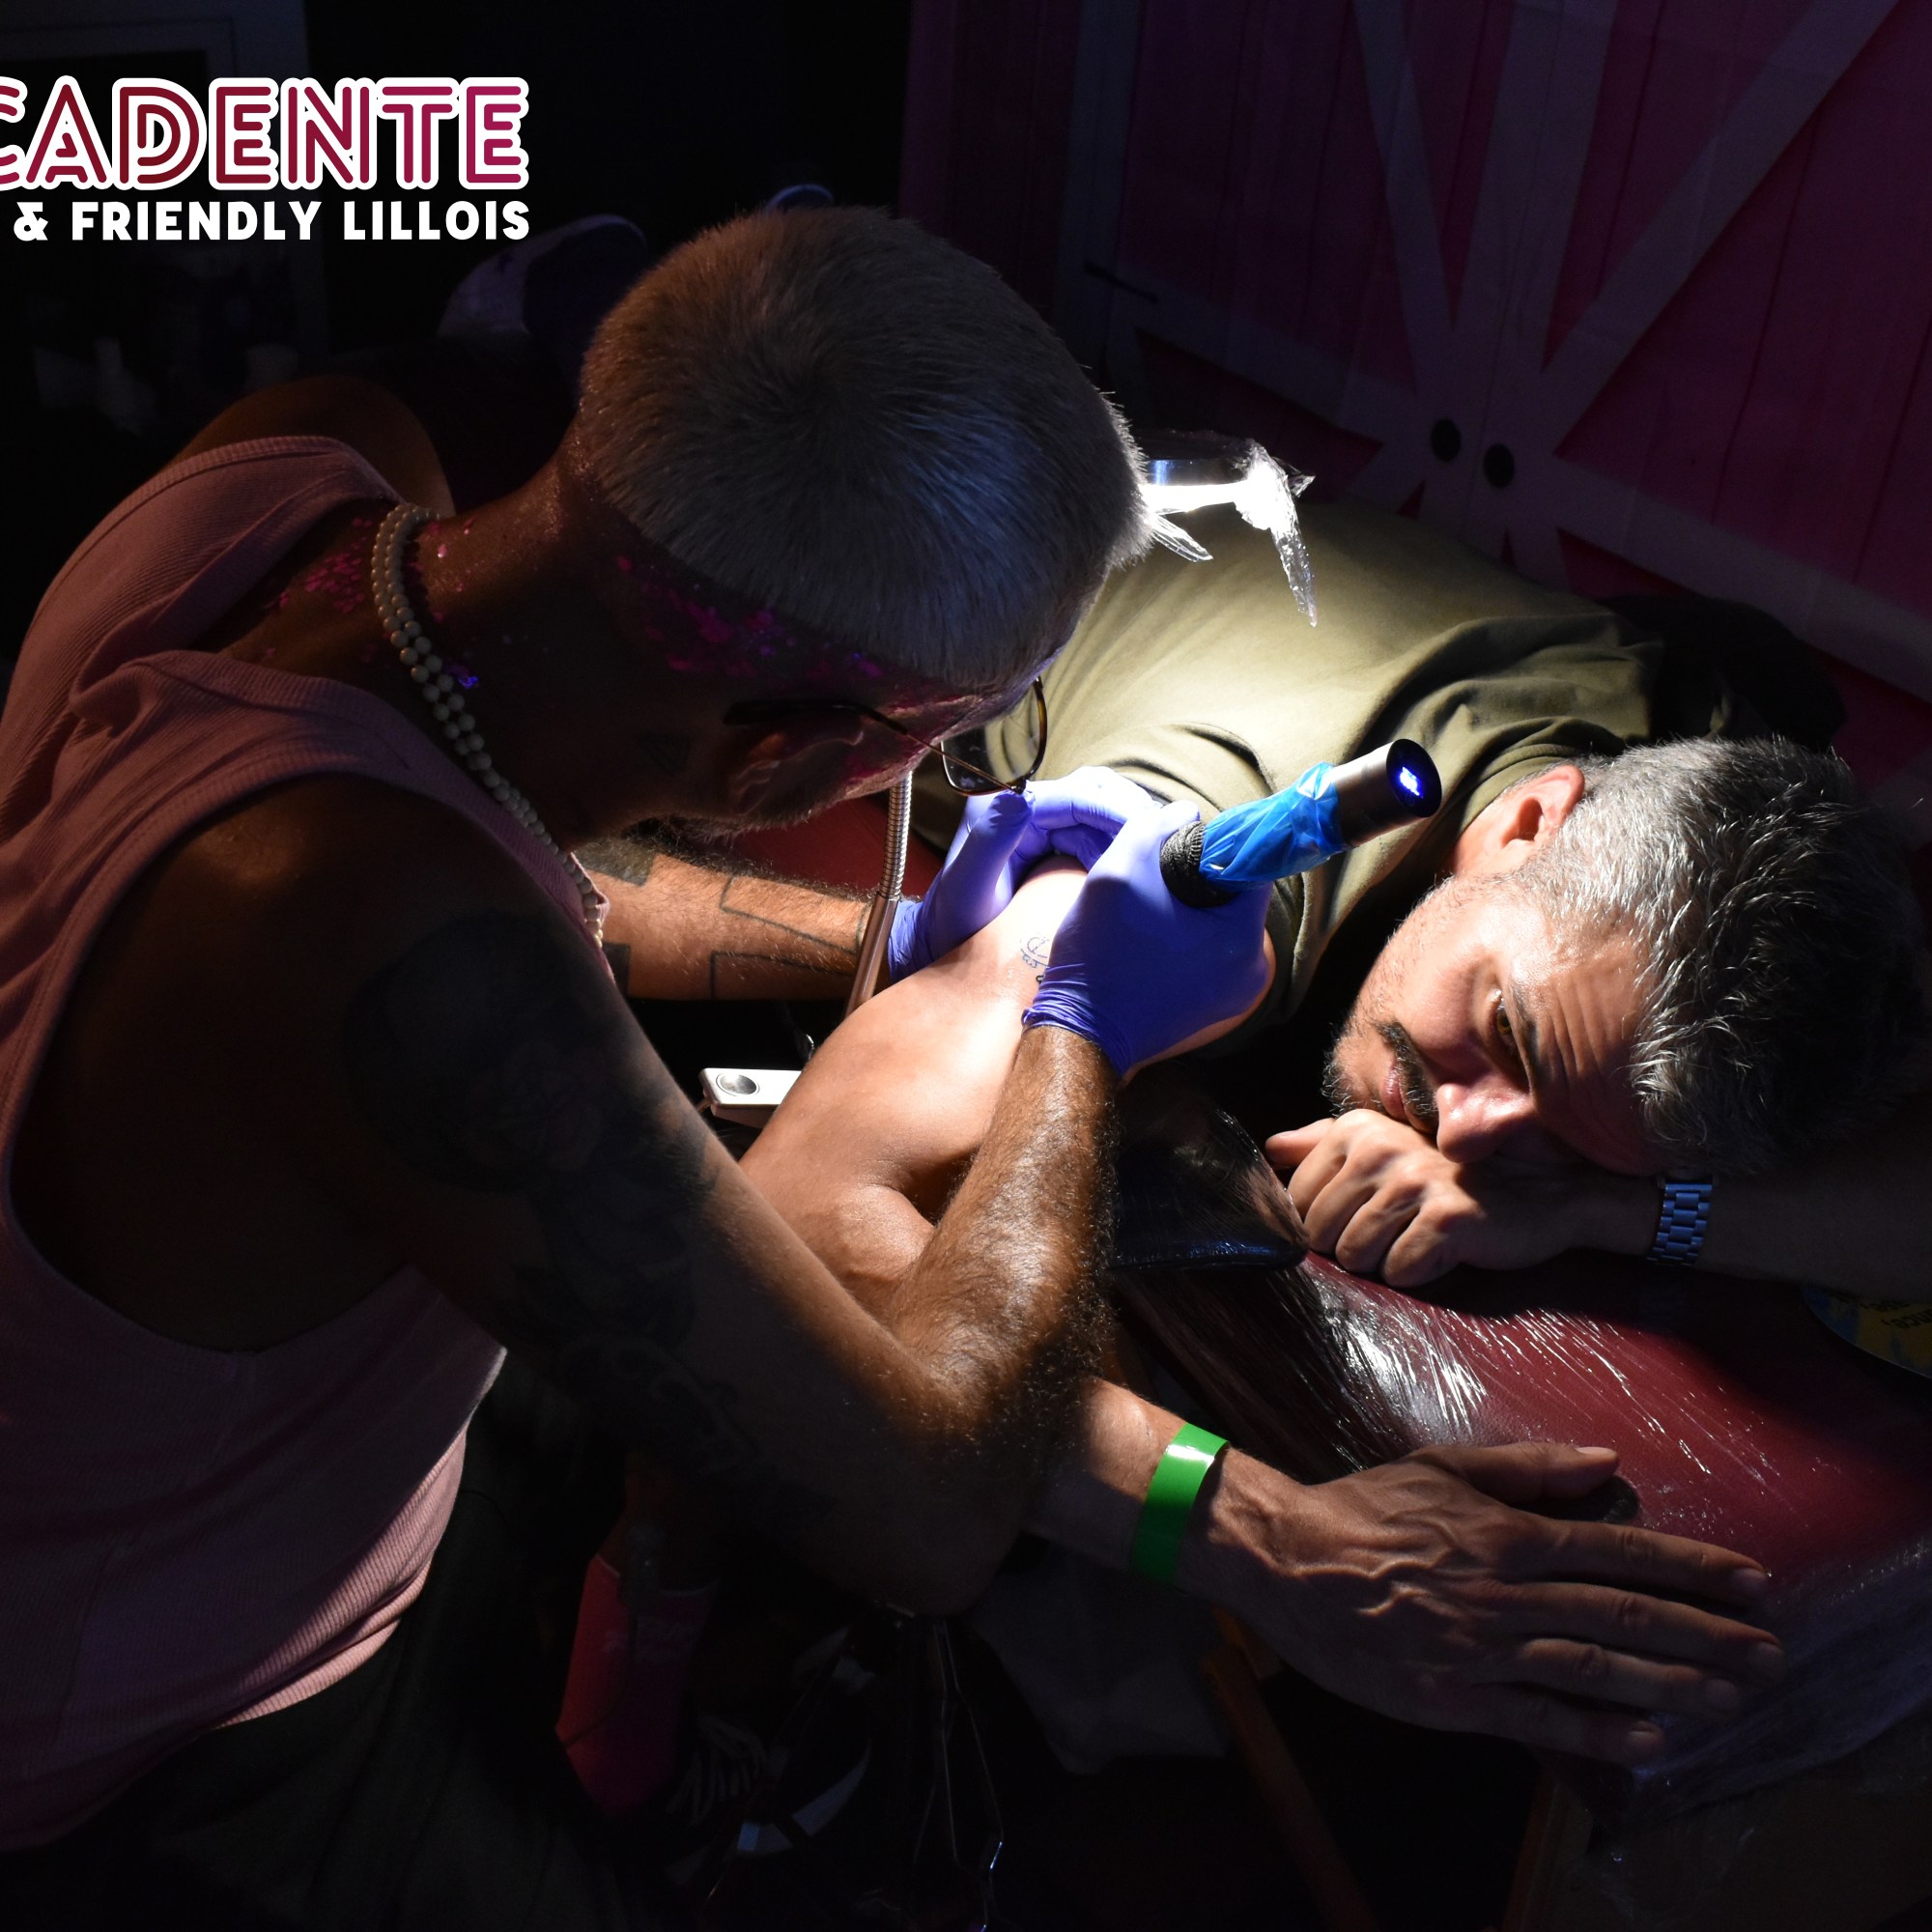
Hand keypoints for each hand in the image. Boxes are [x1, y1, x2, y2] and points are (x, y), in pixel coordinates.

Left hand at [888, 767, 1158, 979]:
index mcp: (1006, 809)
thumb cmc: (953, 924)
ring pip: (1103, 810)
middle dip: (1130, 809)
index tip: (1145, 830)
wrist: (947, 949)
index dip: (1114, 808)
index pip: (1075, 794)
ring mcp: (1046, 829)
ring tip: (1160, 850)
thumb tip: (1020, 799)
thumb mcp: (966, 888)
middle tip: (1162, 838)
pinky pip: (1100, 836)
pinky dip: (1124, 844)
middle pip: (1095, 791)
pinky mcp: (1058, 849)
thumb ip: (988, 841)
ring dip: (1133, 825)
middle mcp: (1027, 811)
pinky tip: (1143, 864)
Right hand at [1024, 801, 1272, 1075]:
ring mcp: (1234, 994)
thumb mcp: (1117, 872)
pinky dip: (1184, 939)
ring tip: (1146, 910)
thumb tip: (1186, 813)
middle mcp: (1251, 969)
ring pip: (1219, 925)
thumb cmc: (1099, 955)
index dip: (1215, 845)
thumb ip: (1154, 828)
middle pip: (1234, 897)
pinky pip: (1208, 954)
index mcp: (1242, 937)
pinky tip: (1148, 939)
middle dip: (1198, 880)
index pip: (1249, 866)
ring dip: (1189, 909)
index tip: (1179, 845)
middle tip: (1153, 878)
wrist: (1081, 1032)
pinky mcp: (1212, 1007)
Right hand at [1190, 1443, 1782, 1764]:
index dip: (1692, 1568)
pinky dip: (1598, 1731)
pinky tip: (1650, 1741)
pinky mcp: (1455, 1699)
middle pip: (1623, 1616)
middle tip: (1771, 1655)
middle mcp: (1507, 1593)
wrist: (1290, 1564)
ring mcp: (1483, 1650)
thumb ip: (1529, 1467)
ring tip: (1730, 1699)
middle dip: (1706, 1634)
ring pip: (1593, 1670)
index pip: (1619, 1552)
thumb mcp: (1444, 1467)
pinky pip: (1539, 1718)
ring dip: (1670, 1685)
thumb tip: (1609, 1465)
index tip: (1753, 1582)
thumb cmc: (1367, 1509)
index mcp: (1508, 1534)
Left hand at [1267, 1111, 1651, 1285]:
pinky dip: (1418, 1273)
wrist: (1545, 1191)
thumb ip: (1324, 1144)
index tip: (1364, 1216)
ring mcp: (1415, 1182)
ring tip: (1417, 1239)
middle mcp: (1381, 1149)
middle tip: (1397, 1231)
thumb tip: (1269, 1148)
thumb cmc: (1454, 1175)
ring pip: (1355, 1257)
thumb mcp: (1388, 1148)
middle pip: (1321, 1234)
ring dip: (1385, 1262)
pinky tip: (1443, 1251)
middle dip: (1352, 1247)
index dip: (1323, 1224)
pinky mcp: (1446, 1219)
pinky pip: (1399, 1272)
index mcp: (1357, 1130)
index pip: (1296, 1202)